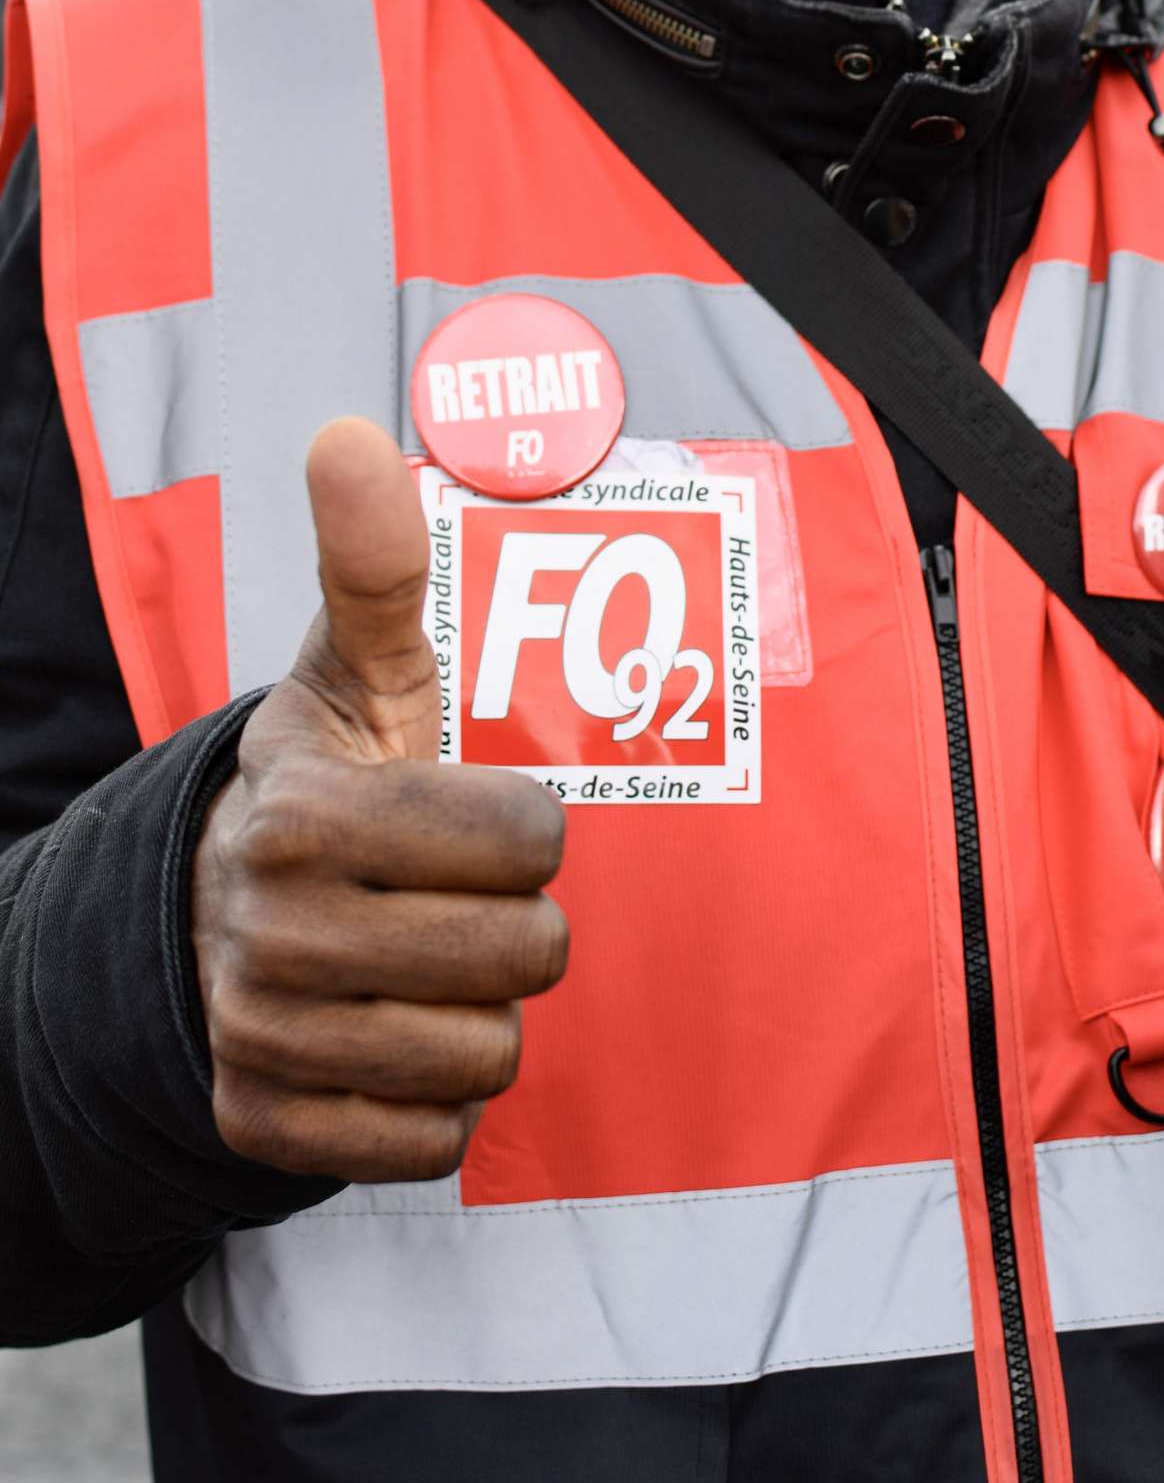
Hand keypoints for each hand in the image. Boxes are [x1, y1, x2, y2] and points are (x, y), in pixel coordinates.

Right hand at [192, 419, 567, 1180]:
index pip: (526, 839)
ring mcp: (260, 1038)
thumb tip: (349, 434)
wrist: (220, 908)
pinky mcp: (265, 1125)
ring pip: (487, 1055)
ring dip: (482, 1007)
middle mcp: (269, 933)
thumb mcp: (358, 668)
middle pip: (523, 956)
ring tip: (430, 956)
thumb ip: (373, 564)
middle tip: (466, 892)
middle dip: (521, 923)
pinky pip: (433, 1143)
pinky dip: (435, 1095)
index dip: (529, 827)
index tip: (484, 813)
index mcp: (302, 812)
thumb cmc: (336, 772)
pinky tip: (396, 1027)